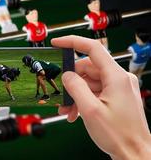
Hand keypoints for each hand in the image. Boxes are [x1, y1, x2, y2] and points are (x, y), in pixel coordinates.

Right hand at [51, 35, 150, 159]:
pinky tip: (75, 112)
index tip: (58, 43)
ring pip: (89, 81)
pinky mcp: (116, 96)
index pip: (93, 48)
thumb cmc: (119, 135)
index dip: (72, 42)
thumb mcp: (90, 110)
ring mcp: (118, 88)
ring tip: (67, 109)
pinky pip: (95, 91)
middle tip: (61, 94)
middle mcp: (119, 79)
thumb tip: (67, 75)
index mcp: (116, 77)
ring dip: (75, 94)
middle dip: (71, 80)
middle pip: (87, 68)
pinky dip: (83, 99)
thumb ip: (76, 88)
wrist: (134, 154)